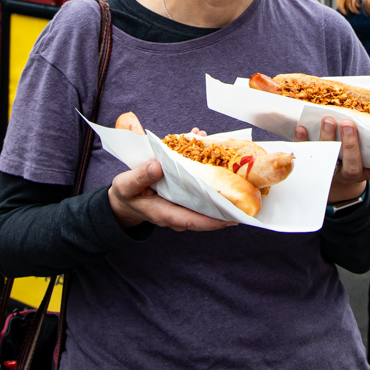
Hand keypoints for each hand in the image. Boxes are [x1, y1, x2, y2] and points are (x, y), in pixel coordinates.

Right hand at [108, 160, 235, 231]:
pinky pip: (200, 188)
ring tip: (228, 160)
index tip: (234, 217)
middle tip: (245, 190)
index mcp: (166, 214)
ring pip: (206, 198)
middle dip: (226, 201)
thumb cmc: (126, 194)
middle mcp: (179, 213)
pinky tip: (207, 148)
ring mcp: (183, 206)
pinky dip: (206, 172)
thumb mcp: (126, 185)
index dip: (215, 220)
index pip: (195, 221)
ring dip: (218, 182)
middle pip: (207, 211)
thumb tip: (157, 166)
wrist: (124, 200)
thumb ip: (140, 177)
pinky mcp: (184, 196)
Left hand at [294, 116, 369, 203]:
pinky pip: (308, 155)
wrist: (335, 178)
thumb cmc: (359, 155)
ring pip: (330, 160)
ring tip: (328, 120)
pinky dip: (304, 141)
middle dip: (351, 145)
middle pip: (354, 167)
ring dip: (328, 139)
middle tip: (348, 124)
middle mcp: (353, 174)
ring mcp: (332, 172)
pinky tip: (301, 127)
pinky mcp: (314, 167)